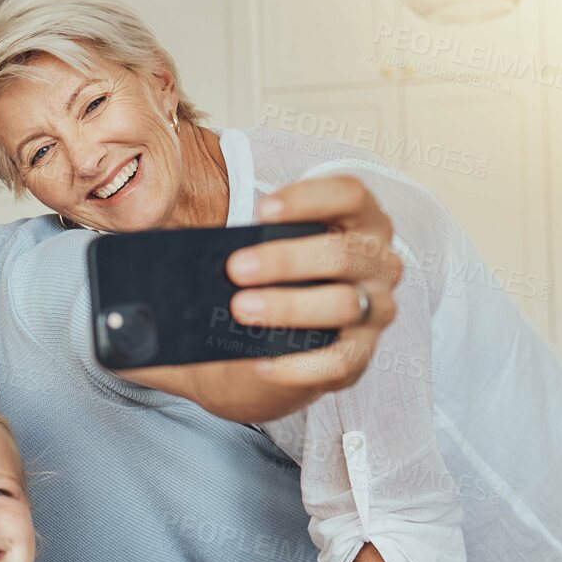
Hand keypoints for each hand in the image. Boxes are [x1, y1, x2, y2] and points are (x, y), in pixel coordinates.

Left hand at [226, 174, 402, 395]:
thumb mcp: (263, 254)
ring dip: (289, 306)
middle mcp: (378, 264)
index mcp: (359, 223)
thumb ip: (236, 246)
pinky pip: (338, 362)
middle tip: (236, 268)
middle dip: (286, 259)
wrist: (273, 350)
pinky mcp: (361, 355)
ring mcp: (375, 310)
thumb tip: (182, 257)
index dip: (311, 198)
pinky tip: (260, 363)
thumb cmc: (270, 284)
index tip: (264, 210)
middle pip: (343, 253)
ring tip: (241, 309)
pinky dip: (298, 365)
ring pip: (343, 304)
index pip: (351, 196)